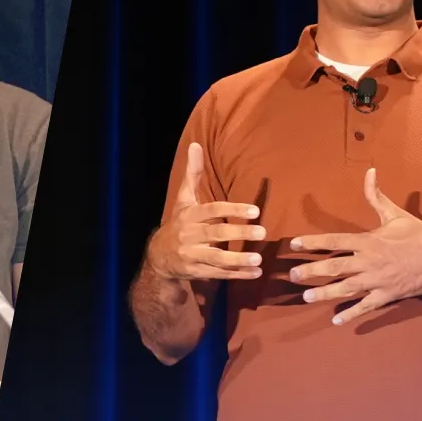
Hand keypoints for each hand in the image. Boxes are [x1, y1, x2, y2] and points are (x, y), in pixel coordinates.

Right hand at [152, 142, 265, 281]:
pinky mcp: (196, 272)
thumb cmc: (179, 223)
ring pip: (216, 258)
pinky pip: (219, 274)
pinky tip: (256, 274)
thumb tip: (195, 145)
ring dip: (238, 260)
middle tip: (262, 233)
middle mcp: (189, 236)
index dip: (233, 209)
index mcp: (189, 216)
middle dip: (239, 233)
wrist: (158, 257)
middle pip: (216, 234)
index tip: (255, 211)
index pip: (212, 210)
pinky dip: (237, 275)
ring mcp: (192, 256)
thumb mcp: (183, 200)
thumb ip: (193, 174)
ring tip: (258, 260)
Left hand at [286, 169, 421, 325]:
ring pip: (346, 289)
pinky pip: (366, 306)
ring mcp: (378, 281)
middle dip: (311, 272)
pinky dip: (351, 314)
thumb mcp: (395, 214)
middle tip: (293, 275)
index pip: (334, 241)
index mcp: (369, 241)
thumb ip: (376, 196)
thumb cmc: (419, 234)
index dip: (313, 243)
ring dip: (325, 294)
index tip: (295, 244)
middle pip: (334, 268)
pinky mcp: (387, 295)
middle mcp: (370, 262)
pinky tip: (336, 320)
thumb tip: (369, 172)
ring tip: (307, 297)